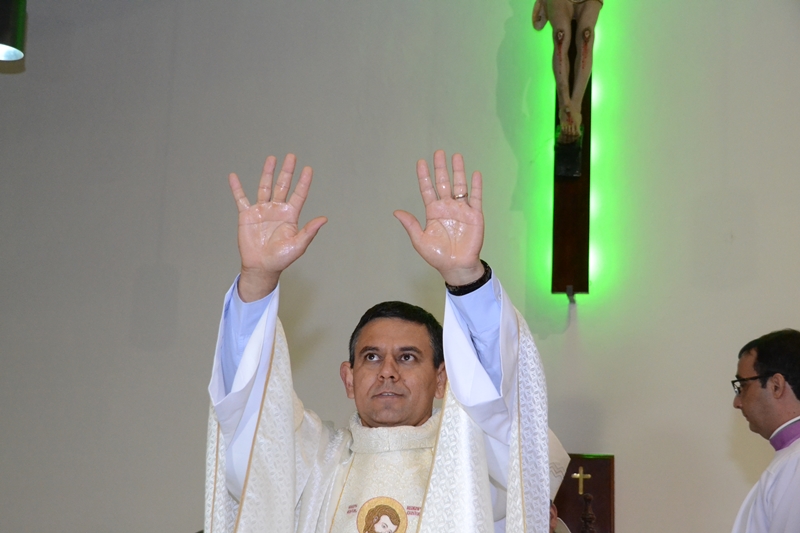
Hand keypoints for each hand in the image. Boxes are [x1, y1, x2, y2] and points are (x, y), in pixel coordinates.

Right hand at [229, 154, 326, 301]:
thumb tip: (324, 219)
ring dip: (267, 173)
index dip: (304, 182)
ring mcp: (262, 210)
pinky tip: (234, 176)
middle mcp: (277, 209)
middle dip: (287, 171)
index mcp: (290, 215)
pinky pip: (241, 199)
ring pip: (264, 187)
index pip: (299, 195)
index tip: (308, 169)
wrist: (261, 267)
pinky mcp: (247, 215)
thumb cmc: (281, 258)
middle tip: (291, 156)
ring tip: (271, 158)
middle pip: (283, 186)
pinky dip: (236, 188)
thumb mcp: (298, 245)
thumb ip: (309, 231)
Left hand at [394, 150, 484, 286]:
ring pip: (459, 186)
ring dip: (458, 171)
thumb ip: (410, 225)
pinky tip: (475, 174)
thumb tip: (396, 212)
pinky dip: (476, 186)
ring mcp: (461, 210)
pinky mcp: (475, 215)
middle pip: (443, 183)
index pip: (427, 189)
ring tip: (456, 156)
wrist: (457, 266)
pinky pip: (475, 197)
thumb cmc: (438, 255)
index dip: (424, 176)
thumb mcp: (420, 241)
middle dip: (441, 168)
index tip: (421, 163)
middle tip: (438, 152)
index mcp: (433, 212)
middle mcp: (447, 207)